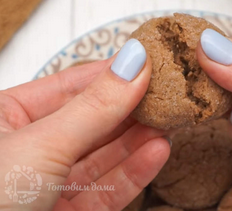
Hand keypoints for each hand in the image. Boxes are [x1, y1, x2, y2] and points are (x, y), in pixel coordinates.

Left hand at [0, 39, 169, 210]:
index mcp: (6, 119)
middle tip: (166, 94)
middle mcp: (30, 149)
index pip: (69, 86)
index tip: (146, 63)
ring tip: (168, 121)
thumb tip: (132, 64)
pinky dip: (135, 172)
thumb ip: (93, 107)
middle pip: (92, 121)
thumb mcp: (40, 144)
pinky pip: (108, 189)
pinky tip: (158, 151)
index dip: (110, 74)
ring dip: (139, 140)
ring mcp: (52, 184)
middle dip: (130, 109)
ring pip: (104, 157)